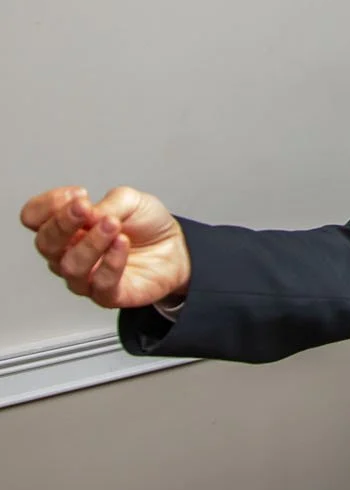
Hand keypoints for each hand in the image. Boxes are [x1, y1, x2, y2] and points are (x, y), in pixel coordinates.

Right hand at [19, 186, 190, 308]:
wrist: (176, 247)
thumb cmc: (145, 224)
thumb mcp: (130, 200)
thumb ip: (106, 204)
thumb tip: (87, 214)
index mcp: (66, 227)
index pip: (33, 217)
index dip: (48, 204)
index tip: (79, 194)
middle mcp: (68, 253)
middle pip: (45, 243)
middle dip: (63, 223)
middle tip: (85, 209)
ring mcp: (85, 276)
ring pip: (70, 266)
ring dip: (91, 242)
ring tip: (113, 225)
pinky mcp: (107, 295)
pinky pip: (100, 283)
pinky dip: (111, 262)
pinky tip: (122, 244)